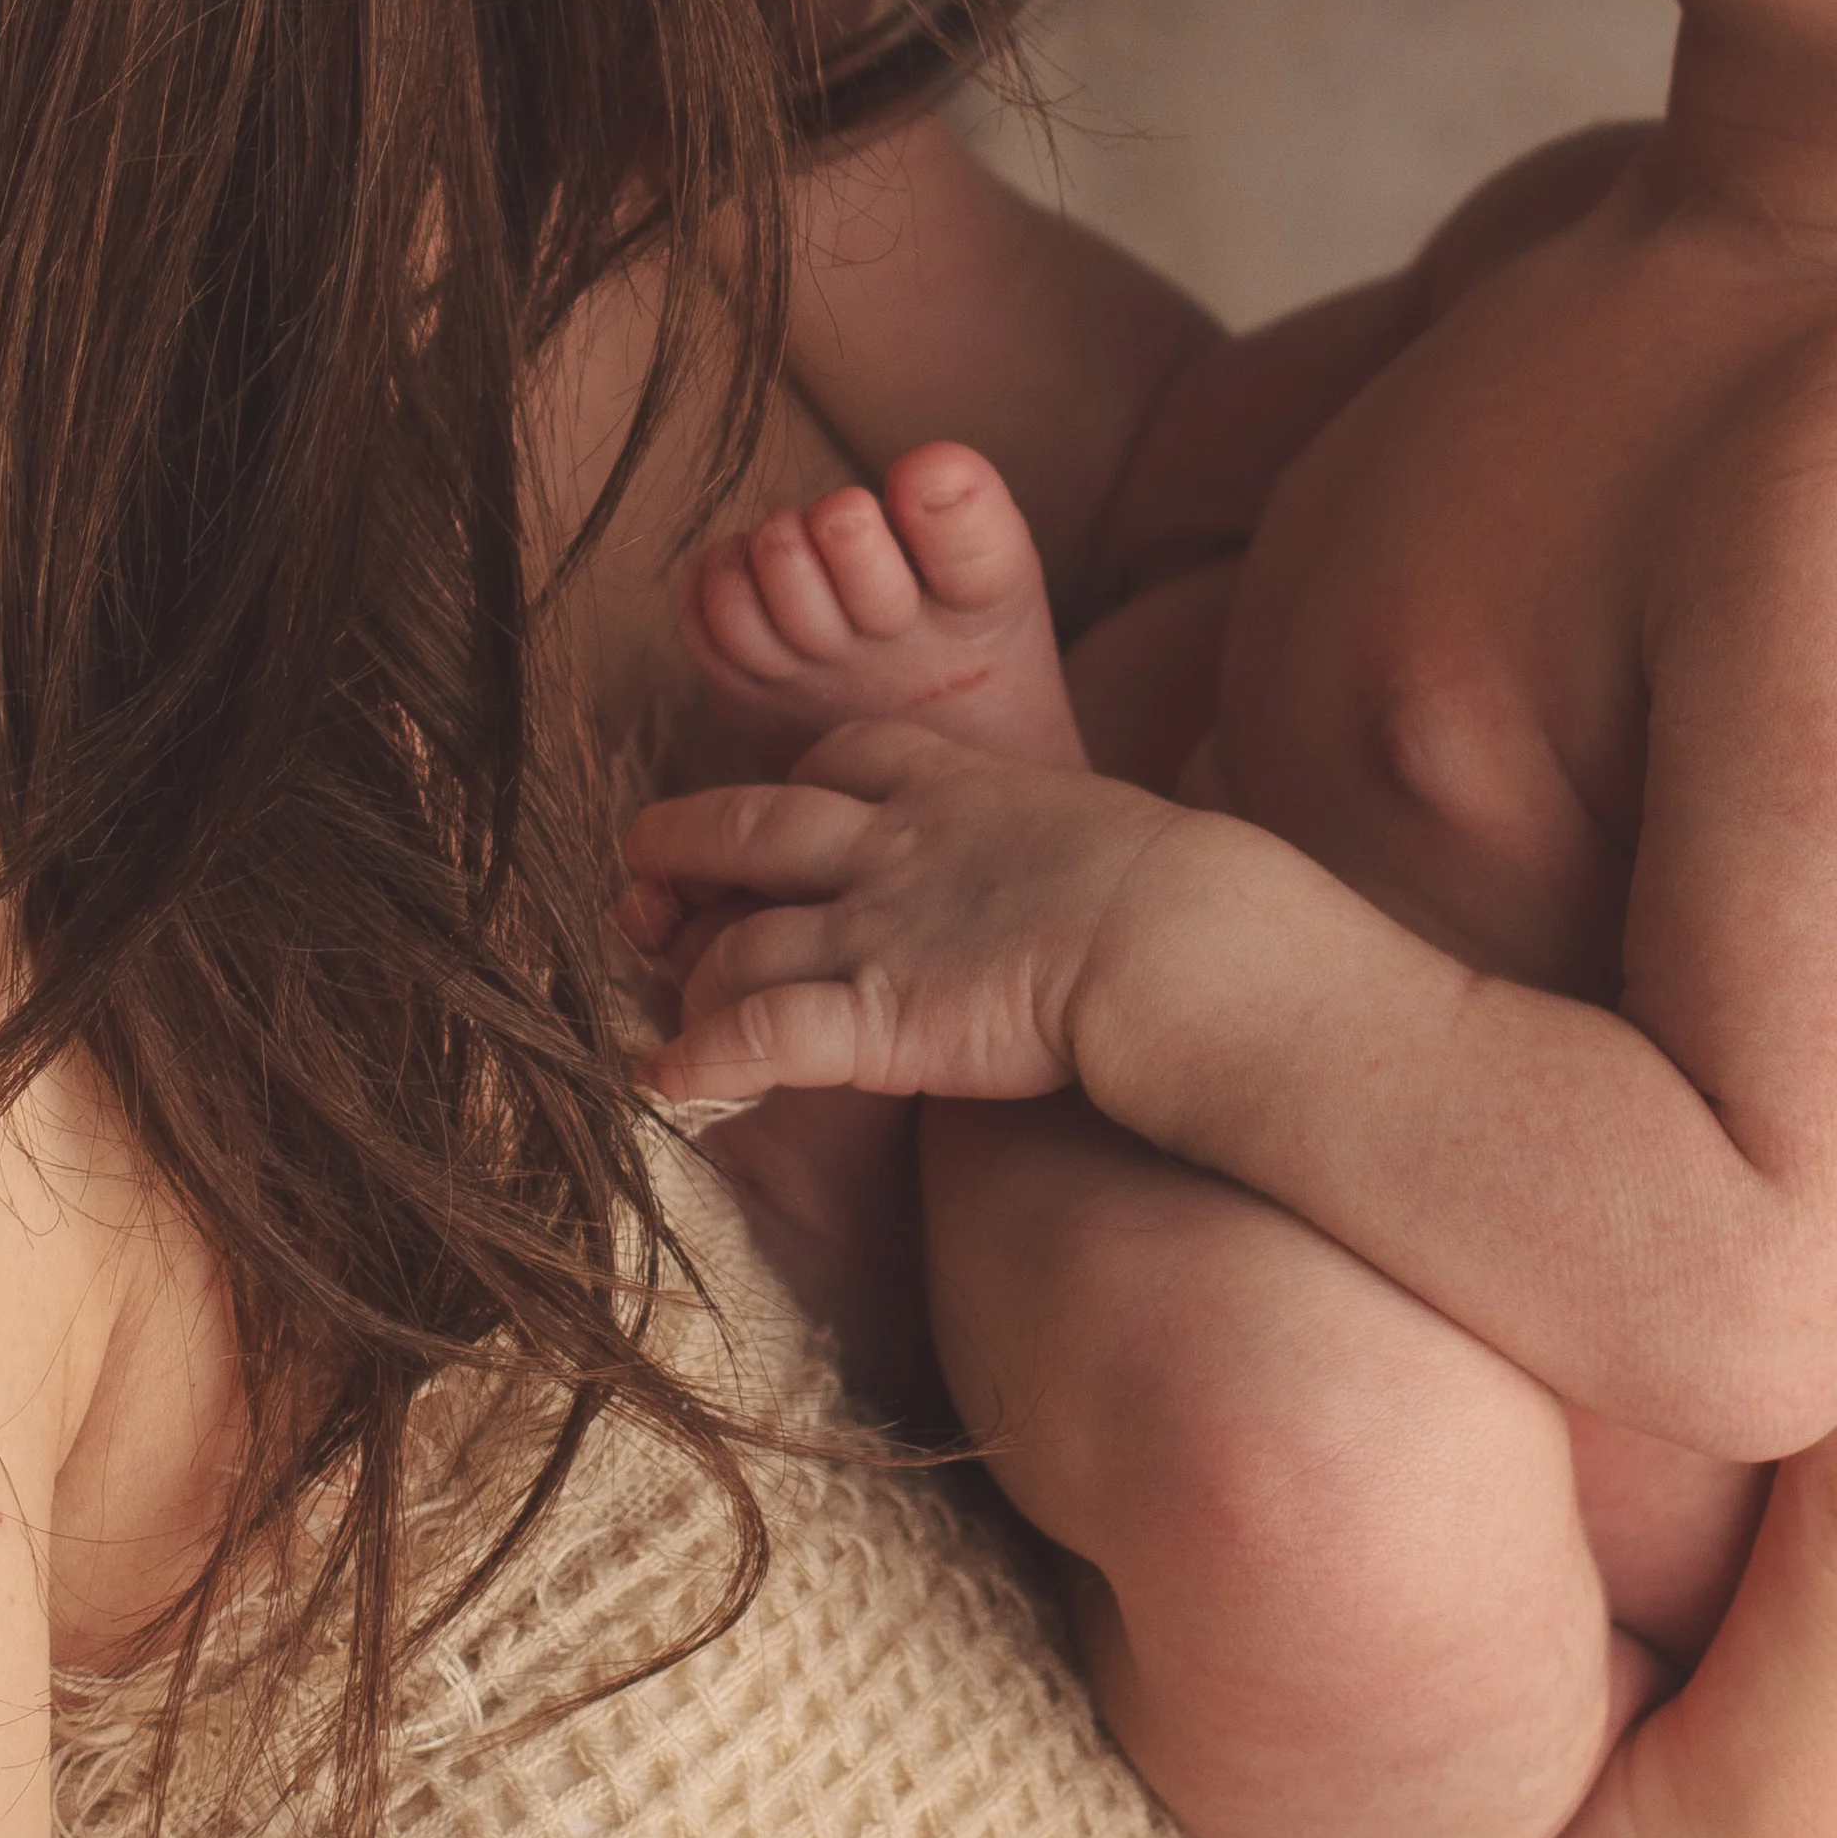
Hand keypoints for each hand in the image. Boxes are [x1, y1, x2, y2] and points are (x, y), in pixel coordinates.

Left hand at [619, 727, 1196, 1104]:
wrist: (1185, 935)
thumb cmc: (1192, 896)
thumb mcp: (1115, 831)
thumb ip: (1069, 847)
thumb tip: (1107, 877)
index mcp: (962, 788)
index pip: (850, 755)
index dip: (802, 777)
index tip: (784, 797)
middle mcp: (896, 848)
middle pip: (754, 824)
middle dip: (686, 838)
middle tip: (644, 856)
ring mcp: (876, 930)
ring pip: (739, 939)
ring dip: (689, 972)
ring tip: (666, 1005)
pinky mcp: (877, 1017)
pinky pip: (757, 1034)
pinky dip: (700, 1059)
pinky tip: (665, 1082)